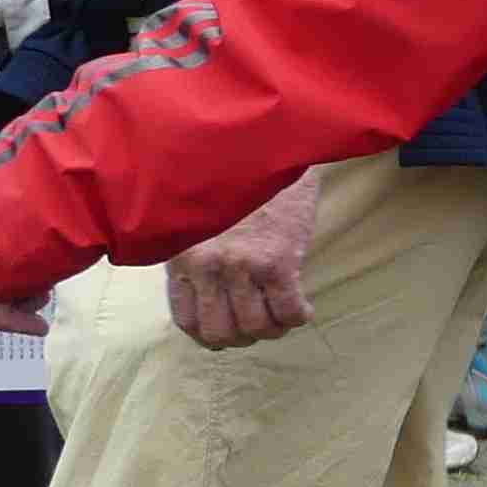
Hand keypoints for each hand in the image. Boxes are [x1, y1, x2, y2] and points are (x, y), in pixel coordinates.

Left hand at [165, 175, 317, 350]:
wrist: (270, 147)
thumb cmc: (235, 180)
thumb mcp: (198, 218)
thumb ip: (196, 254)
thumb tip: (210, 294)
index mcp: (183, 255)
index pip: (187, 319)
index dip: (209, 335)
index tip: (226, 332)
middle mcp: (207, 265)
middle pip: (220, 332)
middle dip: (241, 338)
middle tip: (257, 326)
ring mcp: (241, 265)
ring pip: (256, 327)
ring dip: (273, 329)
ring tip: (281, 315)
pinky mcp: (278, 260)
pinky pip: (288, 311)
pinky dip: (297, 317)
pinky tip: (303, 308)